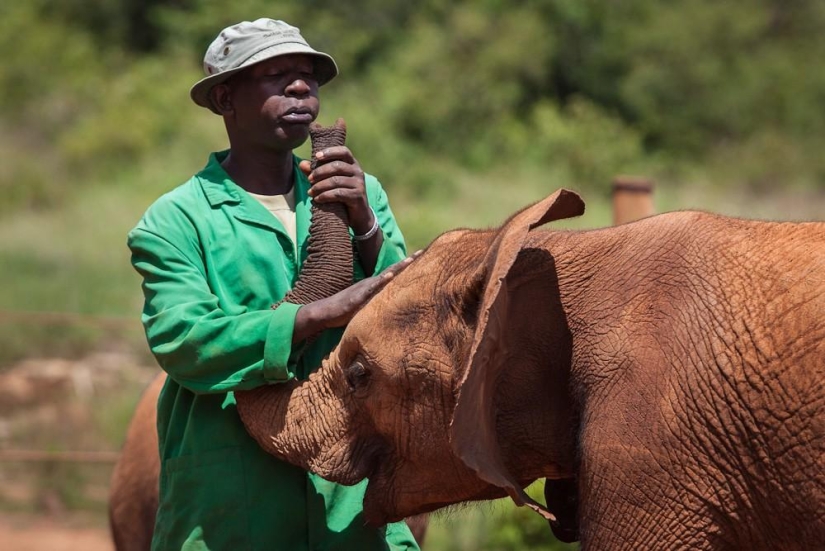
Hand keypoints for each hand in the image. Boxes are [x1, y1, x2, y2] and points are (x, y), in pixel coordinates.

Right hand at [292, 252, 420, 340]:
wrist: (324, 312)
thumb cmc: (344, 311)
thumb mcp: (364, 306)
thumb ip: (376, 303)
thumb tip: (388, 306)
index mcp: (374, 286)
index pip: (394, 273)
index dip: (407, 265)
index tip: (422, 256)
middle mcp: (371, 284)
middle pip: (393, 270)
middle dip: (408, 261)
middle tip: (423, 251)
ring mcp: (364, 289)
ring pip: (385, 276)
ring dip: (398, 267)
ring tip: (411, 259)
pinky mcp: (357, 297)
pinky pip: (371, 288)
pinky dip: (381, 281)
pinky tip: (390, 275)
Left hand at [299, 147, 373, 234]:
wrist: (358, 214)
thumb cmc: (342, 194)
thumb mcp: (330, 181)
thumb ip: (317, 172)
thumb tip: (302, 164)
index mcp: (352, 164)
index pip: (344, 151)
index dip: (330, 152)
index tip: (316, 156)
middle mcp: (358, 171)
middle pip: (337, 166)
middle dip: (320, 172)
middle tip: (309, 179)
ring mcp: (359, 184)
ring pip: (336, 181)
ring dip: (320, 186)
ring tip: (310, 192)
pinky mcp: (357, 196)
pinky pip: (339, 193)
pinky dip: (325, 196)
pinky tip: (317, 199)